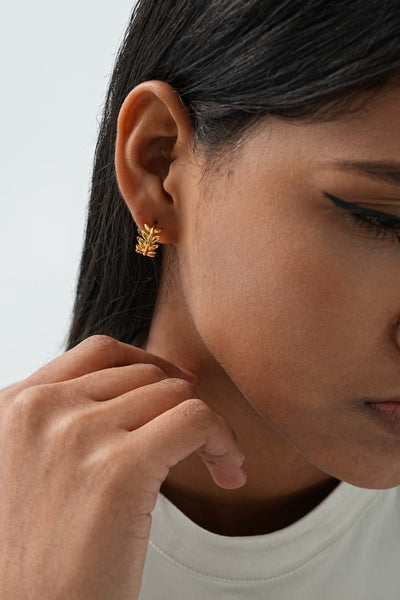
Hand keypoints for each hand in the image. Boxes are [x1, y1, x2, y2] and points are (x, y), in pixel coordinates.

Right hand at [0, 335, 245, 599]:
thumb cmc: (40, 554)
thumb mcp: (31, 464)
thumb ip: (68, 416)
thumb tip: (150, 378)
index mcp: (15, 404)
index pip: (101, 351)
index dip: (151, 363)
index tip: (181, 388)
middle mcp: (41, 410)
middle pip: (146, 374)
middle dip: (182, 404)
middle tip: (202, 444)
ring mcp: (77, 436)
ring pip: (176, 394)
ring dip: (209, 426)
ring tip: (218, 462)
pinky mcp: (119, 470)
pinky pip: (196, 420)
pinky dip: (223, 439)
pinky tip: (228, 471)